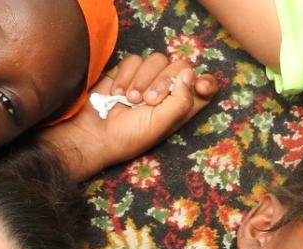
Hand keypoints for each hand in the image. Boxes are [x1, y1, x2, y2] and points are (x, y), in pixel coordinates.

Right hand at [40, 53, 218, 180]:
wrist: (96, 133)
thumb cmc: (132, 135)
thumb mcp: (162, 123)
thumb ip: (181, 100)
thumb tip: (189, 73)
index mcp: (184, 105)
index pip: (205, 86)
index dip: (206, 82)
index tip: (200, 87)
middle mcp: (170, 89)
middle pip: (181, 66)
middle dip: (163, 82)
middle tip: (147, 102)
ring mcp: (149, 77)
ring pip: (157, 59)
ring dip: (142, 80)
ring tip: (130, 100)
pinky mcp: (128, 70)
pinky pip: (134, 60)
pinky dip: (126, 76)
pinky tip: (117, 93)